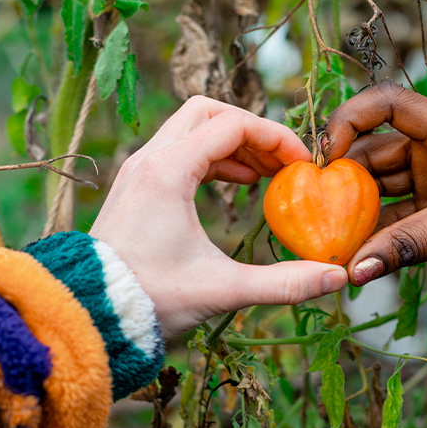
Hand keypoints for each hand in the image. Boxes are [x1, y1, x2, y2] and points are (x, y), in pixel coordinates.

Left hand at [90, 96, 347, 335]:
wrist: (88, 316)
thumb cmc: (150, 299)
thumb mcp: (224, 290)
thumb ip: (285, 282)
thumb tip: (338, 277)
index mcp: (169, 171)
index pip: (233, 124)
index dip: (276, 138)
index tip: (303, 166)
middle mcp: (149, 160)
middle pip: (208, 111)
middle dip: (252, 130)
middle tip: (282, 162)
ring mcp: (138, 171)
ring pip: (191, 128)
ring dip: (232, 143)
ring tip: (267, 175)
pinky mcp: (136, 187)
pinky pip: (179, 151)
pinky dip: (212, 158)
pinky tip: (237, 185)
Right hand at [324, 81, 426, 285]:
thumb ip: (406, 245)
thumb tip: (354, 270)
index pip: (388, 104)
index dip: (351, 118)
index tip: (327, 153)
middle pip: (374, 148)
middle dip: (344, 174)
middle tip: (315, 204)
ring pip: (379, 185)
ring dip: (354, 207)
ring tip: (329, 233)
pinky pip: (392, 216)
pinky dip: (374, 232)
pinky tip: (354, 253)